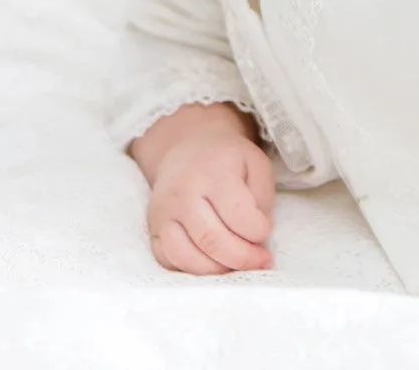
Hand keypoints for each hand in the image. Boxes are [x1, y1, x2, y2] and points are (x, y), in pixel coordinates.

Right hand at [145, 125, 276, 274]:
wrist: (187, 149)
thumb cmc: (227, 160)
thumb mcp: (256, 163)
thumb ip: (262, 197)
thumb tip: (258, 236)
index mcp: (214, 173)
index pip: (238, 215)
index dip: (258, 231)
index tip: (265, 231)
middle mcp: (184, 194)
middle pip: (211, 240)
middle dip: (242, 258)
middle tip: (260, 261)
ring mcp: (164, 213)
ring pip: (185, 256)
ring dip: (217, 270)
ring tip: (236, 266)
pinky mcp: (153, 229)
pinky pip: (167, 261)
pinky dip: (192, 270)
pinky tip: (212, 262)